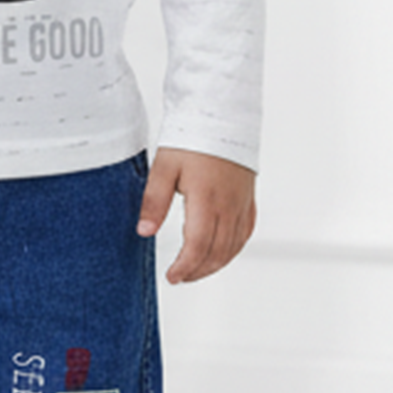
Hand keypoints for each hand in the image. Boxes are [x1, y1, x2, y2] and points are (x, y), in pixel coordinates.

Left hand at [136, 147, 256, 283]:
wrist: (221, 115)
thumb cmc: (191, 138)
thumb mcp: (164, 167)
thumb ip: (154, 201)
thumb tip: (144, 231)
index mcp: (206, 199)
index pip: (198, 246)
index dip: (185, 266)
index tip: (172, 276)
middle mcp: (229, 205)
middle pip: (217, 252)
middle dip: (198, 271)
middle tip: (180, 277)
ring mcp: (242, 203)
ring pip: (233, 246)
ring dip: (215, 264)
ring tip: (196, 270)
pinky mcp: (249, 198)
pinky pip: (245, 232)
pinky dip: (233, 249)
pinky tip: (221, 253)